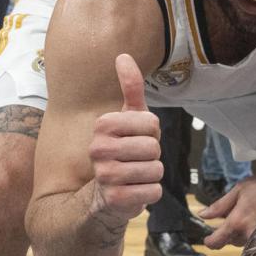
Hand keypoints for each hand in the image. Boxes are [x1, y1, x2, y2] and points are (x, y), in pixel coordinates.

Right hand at [87, 53, 162, 223]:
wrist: (102, 195)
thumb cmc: (121, 151)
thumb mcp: (127, 118)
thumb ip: (130, 88)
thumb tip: (123, 56)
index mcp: (103, 126)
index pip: (151, 123)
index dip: (152, 133)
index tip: (137, 139)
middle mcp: (99, 149)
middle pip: (154, 147)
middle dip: (153, 156)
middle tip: (137, 160)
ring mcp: (105, 175)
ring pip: (156, 170)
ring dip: (153, 174)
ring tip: (136, 175)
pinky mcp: (115, 199)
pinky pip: (154, 191)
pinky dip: (151, 193)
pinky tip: (135, 191)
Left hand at [199, 166, 255, 248]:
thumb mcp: (238, 190)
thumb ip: (219, 206)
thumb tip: (203, 215)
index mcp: (237, 221)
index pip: (217, 241)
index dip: (210, 242)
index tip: (209, 239)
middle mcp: (248, 233)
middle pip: (231, 242)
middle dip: (229, 232)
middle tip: (235, 217)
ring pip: (244, 243)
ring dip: (241, 234)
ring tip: (249, 217)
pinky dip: (253, 237)